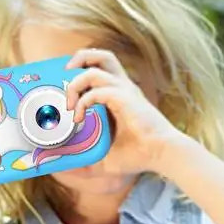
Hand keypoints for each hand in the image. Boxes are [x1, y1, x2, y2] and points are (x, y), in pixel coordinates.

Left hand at [64, 48, 186, 174]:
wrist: (162, 156)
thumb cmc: (138, 156)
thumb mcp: (102, 159)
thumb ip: (83, 160)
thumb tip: (61, 168)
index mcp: (118, 95)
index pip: (98, 69)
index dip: (79, 71)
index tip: (61, 88)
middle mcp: (121, 88)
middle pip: (101, 56)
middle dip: (79, 60)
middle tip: (64, 78)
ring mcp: (124, 91)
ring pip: (96, 69)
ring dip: (76, 83)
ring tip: (68, 104)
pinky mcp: (126, 99)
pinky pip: (98, 91)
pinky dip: (83, 101)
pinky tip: (78, 118)